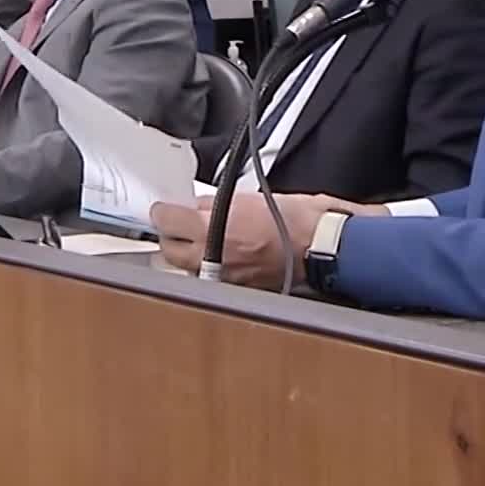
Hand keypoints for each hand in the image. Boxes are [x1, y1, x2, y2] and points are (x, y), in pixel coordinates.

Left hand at [150, 193, 364, 287]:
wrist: (321, 245)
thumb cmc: (295, 218)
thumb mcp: (250, 197)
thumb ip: (216, 203)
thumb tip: (196, 206)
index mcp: (214, 228)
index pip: (167, 220)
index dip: (163, 211)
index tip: (165, 207)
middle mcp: (213, 255)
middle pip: (168, 250)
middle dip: (169, 236)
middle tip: (176, 223)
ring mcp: (224, 275)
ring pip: (186, 267)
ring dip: (186, 253)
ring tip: (198, 239)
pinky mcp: (237, 288)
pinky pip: (209, 277)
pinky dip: (207, 266)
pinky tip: (218, 255)